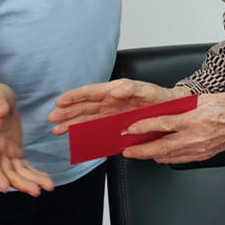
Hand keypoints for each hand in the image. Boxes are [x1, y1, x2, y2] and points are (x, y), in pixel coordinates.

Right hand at [0, 82, 54, 195]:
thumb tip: (1, 113)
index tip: (5, 188)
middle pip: (6, 172)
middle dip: (21, 183)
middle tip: (37, 191)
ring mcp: (5, 152)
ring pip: (17, 172)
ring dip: (31, 181)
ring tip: (48, 187)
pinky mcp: (14, 150)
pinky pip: (24, 166)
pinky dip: (34, 174)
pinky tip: (46, 179)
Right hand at [49, 79, 184, 131]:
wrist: (172, 111)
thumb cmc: (160, 98)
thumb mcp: (148, 90)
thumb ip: (131, 89)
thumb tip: (113, 91)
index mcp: (115, 91)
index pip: (90, 93)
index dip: (74, 97)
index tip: (60, 102)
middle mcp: (109, 102)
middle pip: (83, 107)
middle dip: (67, 112)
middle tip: (52, 118)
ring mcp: (111, 114)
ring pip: (86, 118)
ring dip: (71, 123)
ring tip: (57, 129)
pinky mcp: (115, 125)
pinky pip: (96, 129)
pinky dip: (84, 132)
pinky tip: (74, 136)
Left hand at [117, 92, 224, 163]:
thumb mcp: (204, 99)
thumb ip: (183, 106)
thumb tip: (163, 109)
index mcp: (196, 119)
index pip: (164, 125)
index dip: (144, 127)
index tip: (130, 128)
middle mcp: (197, 137)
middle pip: (162, 148)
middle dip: (141, 151)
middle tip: (127, 150)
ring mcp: (200, 149)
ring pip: (169, 157)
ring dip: (150, 156)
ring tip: (137, 153)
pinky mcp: (203, 156)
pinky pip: (179, 159)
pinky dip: (165, 158)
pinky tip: (158, 155)